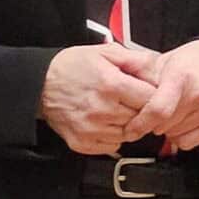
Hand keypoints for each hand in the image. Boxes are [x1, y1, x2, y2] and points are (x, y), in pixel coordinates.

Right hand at [38, 43, 159, 154]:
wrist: (39, 84)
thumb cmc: (72, 67)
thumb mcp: (105, 52)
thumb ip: (135, 59)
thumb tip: (159, 68)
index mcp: (111, 85)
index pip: (152, 99)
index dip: (153, 95)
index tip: (146, 92)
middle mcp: (102, 109)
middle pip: (141, 118)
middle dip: (140, 110)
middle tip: (129, 100)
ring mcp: (91, 128)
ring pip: (128, 134)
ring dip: (127, 124)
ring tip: (115, 110)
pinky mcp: (82, 142)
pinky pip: (112, 146)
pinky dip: (113, 136)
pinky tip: (104, 122)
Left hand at [118, 39, 198, 150]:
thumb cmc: (193, 62)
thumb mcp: (164, 60)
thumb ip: (139, 73)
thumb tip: (114, 80)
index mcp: (181, 78)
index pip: (157, 110)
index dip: (139, 123)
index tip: (130, 129)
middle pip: (163, 125)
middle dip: (151, 124)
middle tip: (152, 113)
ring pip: (174, 135)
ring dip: (165, 129)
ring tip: (170, 113)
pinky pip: (188, 143)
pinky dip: (179, 136)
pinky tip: (180, 121)